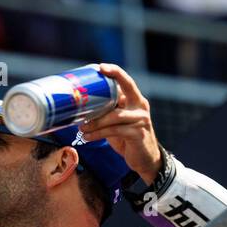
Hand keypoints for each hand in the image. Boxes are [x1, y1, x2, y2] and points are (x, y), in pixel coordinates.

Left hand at [77, 64, 161, 183]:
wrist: (145, 159)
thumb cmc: (128, 137)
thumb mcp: (118, 122)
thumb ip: (108, 112)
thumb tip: (82, 107)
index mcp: (136, 100)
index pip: (126, 81)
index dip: (115, 72)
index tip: (100, 67)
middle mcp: (140, 107)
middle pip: (124, 92)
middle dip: (105, 89)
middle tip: (85, 95)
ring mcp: (141, 120)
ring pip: (114, 116)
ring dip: (95, 122)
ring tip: (81, 127)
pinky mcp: (137, 134)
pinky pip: (114, 131)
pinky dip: (98, 134)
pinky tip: (87, 137)